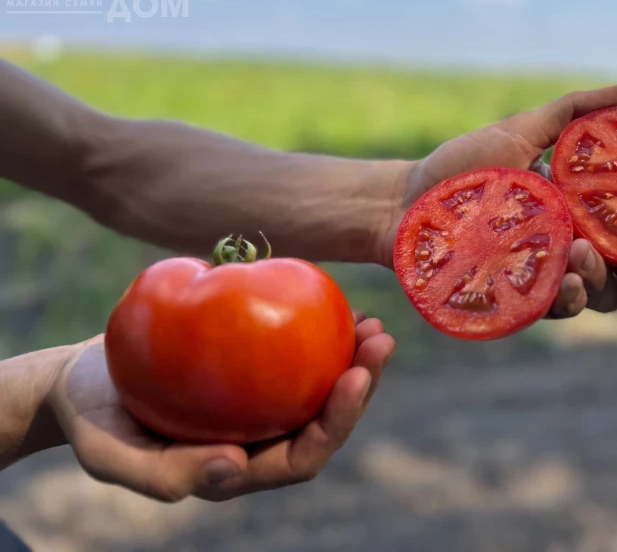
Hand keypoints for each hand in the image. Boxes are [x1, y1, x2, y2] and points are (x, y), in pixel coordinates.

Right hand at [48, 313, 394, 502]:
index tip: (355, 378)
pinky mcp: (249, 368)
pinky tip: (330, 299)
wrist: (80, 381)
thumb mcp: (110, 454)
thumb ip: (164, 474)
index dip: (337, 422)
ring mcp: (256, 403)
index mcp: (237, 468)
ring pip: (316, 385)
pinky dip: (315, 329)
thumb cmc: (93, 421)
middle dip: (362, 384)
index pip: (301, 456)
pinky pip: (291, 351)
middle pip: (323, 419)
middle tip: (380, 340)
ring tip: (372, 321)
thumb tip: (235, 467)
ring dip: (352, 356)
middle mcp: (257, 439)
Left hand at [383, 83, 616, 316]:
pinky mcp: (521, 300)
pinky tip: (568, 277)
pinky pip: (559, 308)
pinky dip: (571, 297)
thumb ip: (574, 112)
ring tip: (585, 254)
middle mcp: (578, 247)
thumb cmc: (462, 168)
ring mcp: (551, 276)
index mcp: (588, 210)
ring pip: (605, 295)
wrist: (405, 200)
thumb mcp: (520, 130)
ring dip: (610, 280)